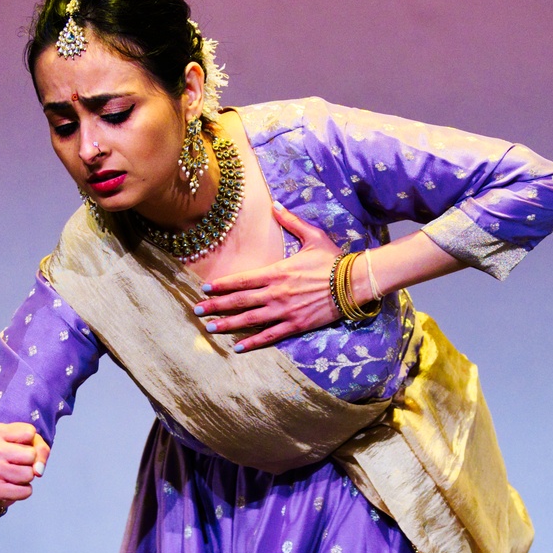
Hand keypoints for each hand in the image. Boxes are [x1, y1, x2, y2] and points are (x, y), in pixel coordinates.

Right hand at [0, 422, 48, 519]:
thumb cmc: (9, 456)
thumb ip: (40, 448)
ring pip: (29, 474)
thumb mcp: (26, 442)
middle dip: (30, 461)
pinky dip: (24, 490)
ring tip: (12, 473)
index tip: (17, 445)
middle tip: (15, 462)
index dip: (30, 442)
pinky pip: (25, 492)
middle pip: (31, 455)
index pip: (29, 433)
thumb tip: (38, 471)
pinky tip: (11, 486)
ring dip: (26, 476)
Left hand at [194, 203, 344, 351]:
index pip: (242, 279)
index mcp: (277, 271)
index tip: (205, 287)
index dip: (222, 284)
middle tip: (197, 310)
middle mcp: (276, 293)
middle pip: (239, 301)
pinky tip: (238, 347)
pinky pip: (269, 335)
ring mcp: (285, 311)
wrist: (354, 282)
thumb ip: (291, 222)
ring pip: (249, 319)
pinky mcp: (296, 324)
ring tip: (210, 328)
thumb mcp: (312, 236)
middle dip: (216, 306)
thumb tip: (276, 205)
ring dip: (227, 324)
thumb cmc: (333, 259)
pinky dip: (253, 341)